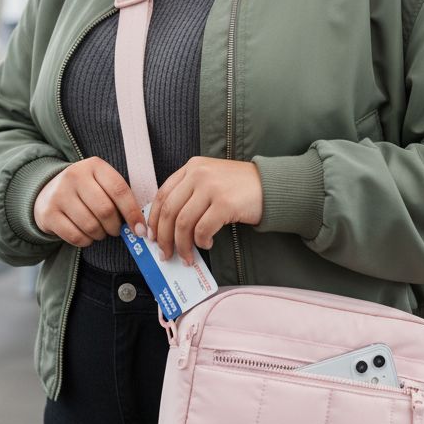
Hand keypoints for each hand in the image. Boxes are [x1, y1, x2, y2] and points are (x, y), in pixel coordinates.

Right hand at [34, 157, 146, 247]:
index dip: (133, 212)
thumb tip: (140, 226)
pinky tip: (86, 235)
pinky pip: (75, 236)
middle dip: (115, 226)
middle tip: (115, 230)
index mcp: (94, 166)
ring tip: (100, 231)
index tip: (140, 229)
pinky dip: (86, 241)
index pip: (119, 190)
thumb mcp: (101, 182)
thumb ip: (119, 197)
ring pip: (91, 226)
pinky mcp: (48, 214)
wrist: (47, 191)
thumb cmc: (86, 190)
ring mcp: (59, 194)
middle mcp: (74, 176)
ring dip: (101, 234)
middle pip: (105, 210)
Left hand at [146, 157, 263, 264]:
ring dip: (182, 245)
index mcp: (192, 167)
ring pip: (183, 223)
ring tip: (186, 257)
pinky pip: (202, 229)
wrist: (272, 185)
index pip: (163, 194)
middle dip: (164, 237)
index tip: (151, 236)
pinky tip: (206, 244)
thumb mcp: (211, 179)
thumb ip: (190, 193)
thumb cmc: (240, 187)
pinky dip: (201, 241)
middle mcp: (199, 174)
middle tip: (165, 253)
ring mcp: (212, 188)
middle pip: (169, 211)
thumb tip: (167, 225)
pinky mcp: (225, 203)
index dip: (153, 219)